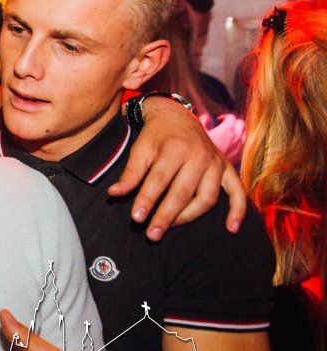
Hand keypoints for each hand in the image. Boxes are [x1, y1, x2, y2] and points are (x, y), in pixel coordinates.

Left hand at [107, 97, 244, 239]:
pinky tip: (231, 228)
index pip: (160, 180)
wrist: (176, 115)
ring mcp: (215, 163)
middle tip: (152, 235)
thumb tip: (114, 194)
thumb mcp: (140, 149)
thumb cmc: (155, 136)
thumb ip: (130, 173)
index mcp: (175, 148)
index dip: (147, 200)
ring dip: (189, 216)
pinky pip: (237, 191)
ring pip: (206, 197)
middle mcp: (199, 156)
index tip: (136, 218)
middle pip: (183, 193)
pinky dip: (237, 210)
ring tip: (170, 228)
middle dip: (166, 216)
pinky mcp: (226, 168)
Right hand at [201, 112, 245, 166]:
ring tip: (231, 133)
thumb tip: (205, 113)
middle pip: (241, 123)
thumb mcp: (200, 132)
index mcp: (228, 129)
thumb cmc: (200, 149)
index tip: (219, 120)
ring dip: (239, 131)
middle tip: (225, 125)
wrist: (205, 168)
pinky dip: (240, 141)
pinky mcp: (239, 155)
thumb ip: (204, 120)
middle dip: (234, 122)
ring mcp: (239, 146)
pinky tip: (232, 144)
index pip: (232, 117)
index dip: (225, 117)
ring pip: (246, 133)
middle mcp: (237, 137)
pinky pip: (244, 144)